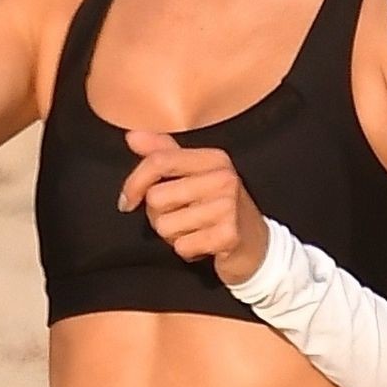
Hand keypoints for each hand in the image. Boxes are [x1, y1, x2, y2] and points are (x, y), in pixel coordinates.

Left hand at [117, 131, 270, 283]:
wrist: (258, 246)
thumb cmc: (219, 208)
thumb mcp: (196, 175)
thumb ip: (164, 153)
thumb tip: (131, 135)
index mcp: (213, 158)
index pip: (159, 161)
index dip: (134, 183)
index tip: (127, 201)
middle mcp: (223, 178)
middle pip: (156, 198)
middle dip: (159, 216)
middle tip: (183, 218)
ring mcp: (228, 206)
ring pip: (165, 225)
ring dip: (173, 236)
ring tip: (195, 231)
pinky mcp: (229, 236)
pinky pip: (182, 247)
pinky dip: (187, 252)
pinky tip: (204, 244)